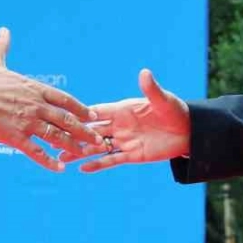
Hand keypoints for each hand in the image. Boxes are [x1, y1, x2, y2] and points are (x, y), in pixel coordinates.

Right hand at [0, 28, 103, 171]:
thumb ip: (2, 46)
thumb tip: (3, 30)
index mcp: (34, 89)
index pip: (64, 99)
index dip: (80, 108)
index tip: (91, 115)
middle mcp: (36, 106)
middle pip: (67, 120)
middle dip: (84, 130)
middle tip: (98, 139)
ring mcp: (27, 123)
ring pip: (57, 137)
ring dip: (73, 145)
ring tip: (84, 154)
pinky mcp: (16, 138)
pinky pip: (36, 152)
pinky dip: (49, 161)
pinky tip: (59, 169)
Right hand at [66, 68, 190, 172]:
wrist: (189, 132)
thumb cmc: (176, 111)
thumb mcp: (163, 100)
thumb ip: (151, 89)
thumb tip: (144, 73)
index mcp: (123, 109)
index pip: (98, 112)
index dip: (82, 114)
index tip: (63, 116)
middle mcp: (120, 125)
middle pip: (92, 130)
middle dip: (74, 135)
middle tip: (54, 139)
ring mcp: (125, 140)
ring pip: (98, 147)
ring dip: (81, 151)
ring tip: (62, 156)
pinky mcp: (132, 154)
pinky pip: (112, 160)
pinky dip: (98, 164)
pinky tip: (82, 168)